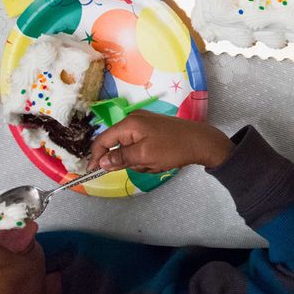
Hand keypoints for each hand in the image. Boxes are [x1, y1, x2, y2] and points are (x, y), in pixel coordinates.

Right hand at [88, 110, 233, 171]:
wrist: (202, 142)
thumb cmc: (172, 148)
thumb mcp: (144, 156)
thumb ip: (120, 158)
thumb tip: (101, 162)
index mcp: (129, 123)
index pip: (103, 139)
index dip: (96, 156)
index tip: (92, 172)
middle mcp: (135, 120)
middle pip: (119, 147)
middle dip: (130, 161)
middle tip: (147, 164)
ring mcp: (146, 125)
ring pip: (132, 151)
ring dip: (142, 162)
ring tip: (158, 162)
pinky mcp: (155, 132)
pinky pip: (143, 149)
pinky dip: (150, 158)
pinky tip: (163, 160)